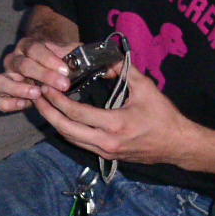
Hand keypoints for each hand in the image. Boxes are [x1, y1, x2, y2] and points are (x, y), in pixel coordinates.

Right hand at [0, 33, 76, 113]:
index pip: (34, 49)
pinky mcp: (3, 94)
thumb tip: (83, 61)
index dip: (49, 60)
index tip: (65, 71)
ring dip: (18, 88)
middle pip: (21, 65)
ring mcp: (6, 77)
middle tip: (62, 85)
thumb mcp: (68, 53)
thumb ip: (74, 55)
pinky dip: (5, 103)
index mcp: (28, 46)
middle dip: (43, 75)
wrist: (47, 65)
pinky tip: (24, 105)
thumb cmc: (59, 60)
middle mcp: (13, 60)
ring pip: (0, 81)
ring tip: (37, 94)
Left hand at [32, 71, 196, 166]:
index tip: (46, 86)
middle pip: (66, 130)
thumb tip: (107, 59)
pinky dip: (68, 131)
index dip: (57, 99)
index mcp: (114, 124)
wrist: (178, 145)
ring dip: (55, 123)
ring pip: (70, 140)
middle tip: (36, 96)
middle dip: (47, 113)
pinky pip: (80, 144)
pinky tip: (61, 119)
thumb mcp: (146, 88)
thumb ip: (125, 71)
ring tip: (44, 106)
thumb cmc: (163, 116)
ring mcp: (105, 152)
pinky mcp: (107, 156)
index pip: (76, 113)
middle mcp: (106, 142)